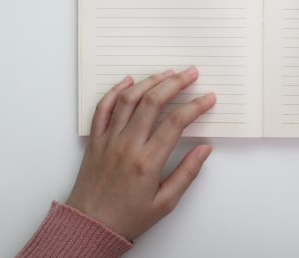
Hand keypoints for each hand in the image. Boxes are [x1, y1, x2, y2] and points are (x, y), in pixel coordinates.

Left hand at [66, 67, 214, 240]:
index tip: (208, 98)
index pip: (176, 123)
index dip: (196, 106)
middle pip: (153, 102)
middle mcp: (127, 146)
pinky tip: (129, 81)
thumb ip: (187, 173)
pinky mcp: (95, 140)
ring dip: (150, 81)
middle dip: (176, 83)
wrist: (90, 226)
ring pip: (129, 99)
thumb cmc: (127, 217)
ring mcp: (109, 140)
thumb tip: (204, 150)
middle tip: (191, 74)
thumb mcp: (165, 203)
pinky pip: (103, 108)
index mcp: (147, 162)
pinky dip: (116, 91)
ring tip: (167, 73)